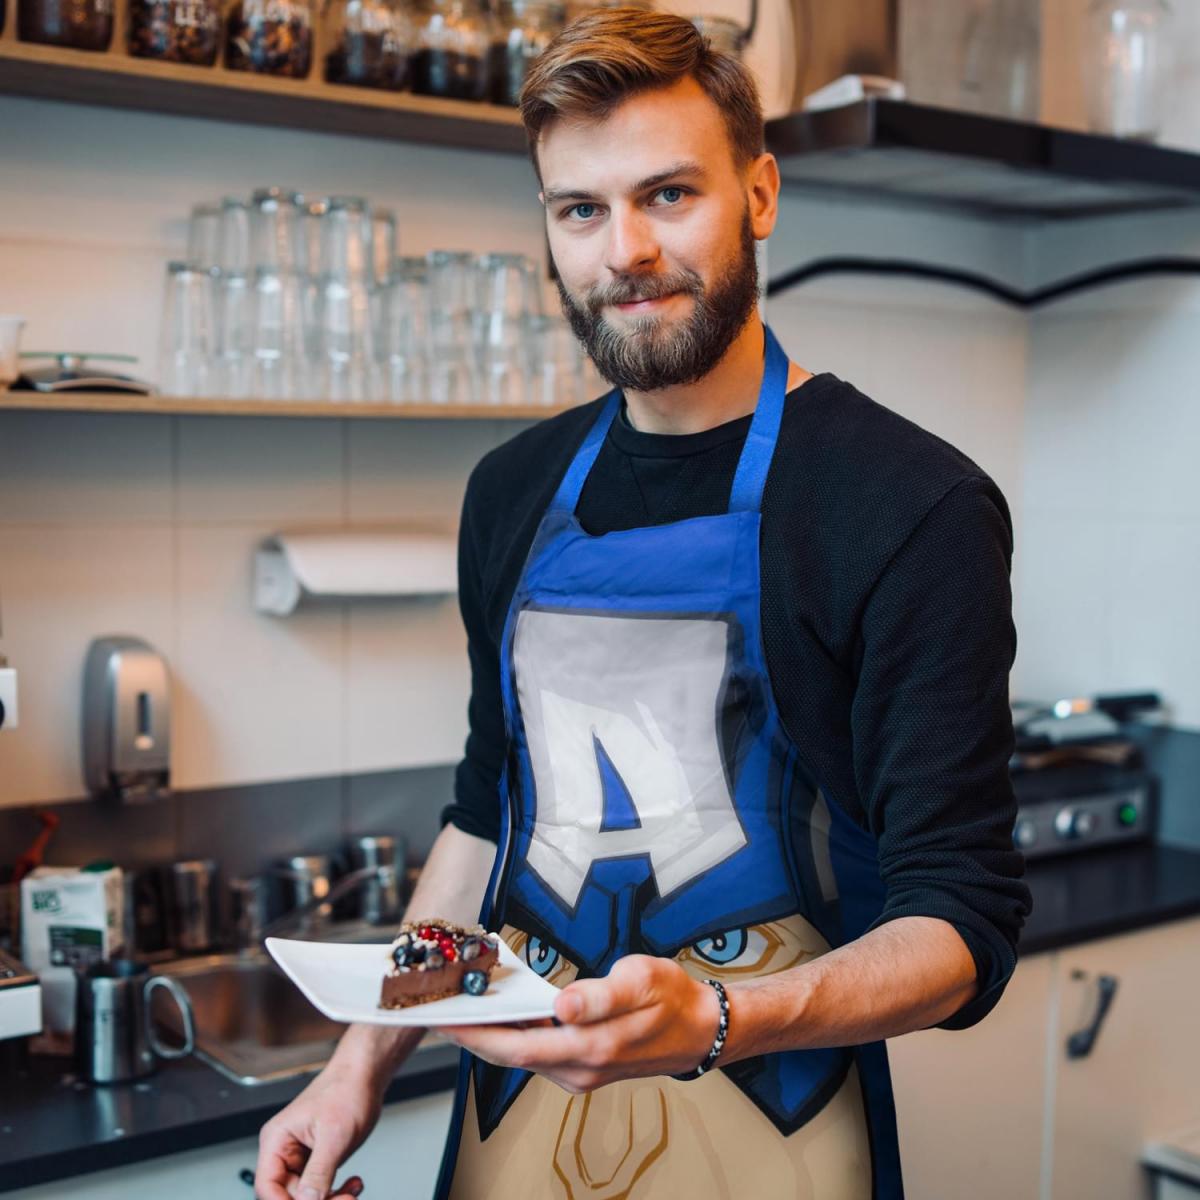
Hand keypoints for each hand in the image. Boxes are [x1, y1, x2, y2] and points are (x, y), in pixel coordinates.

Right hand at [255, 1058, 382, 1198]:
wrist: (366, 1075)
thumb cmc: (347, 1090)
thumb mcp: (334, 1136)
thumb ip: (318, 1172)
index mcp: (277, 1140)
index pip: (266, 1187)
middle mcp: (284, 1150)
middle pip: (288, 1195)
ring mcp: (301, 1156)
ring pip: (306, 1196)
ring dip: (331, 1198)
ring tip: (352, 1192)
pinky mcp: (317, 1159)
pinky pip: (320, 1188)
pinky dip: (338, 1192)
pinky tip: (354, 1184)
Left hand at [435, 955, 719, 1093]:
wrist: (702, 1028)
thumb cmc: (673, 998)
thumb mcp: (642, 981)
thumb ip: (601, 995)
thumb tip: (564, 1006)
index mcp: (590, 1047)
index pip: (517, 1046)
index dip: (477, 1034)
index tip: (445, 1019)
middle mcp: (580, 1068)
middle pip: (510, 1055)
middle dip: (471, 1036)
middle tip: (437, 1011)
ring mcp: (580, 1071)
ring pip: (522, 1056)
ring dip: (491, 1036)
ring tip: (462, 1007)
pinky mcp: (583, 1066)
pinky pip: (538, 1054)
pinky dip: (515, 1037)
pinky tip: (504, 1015)